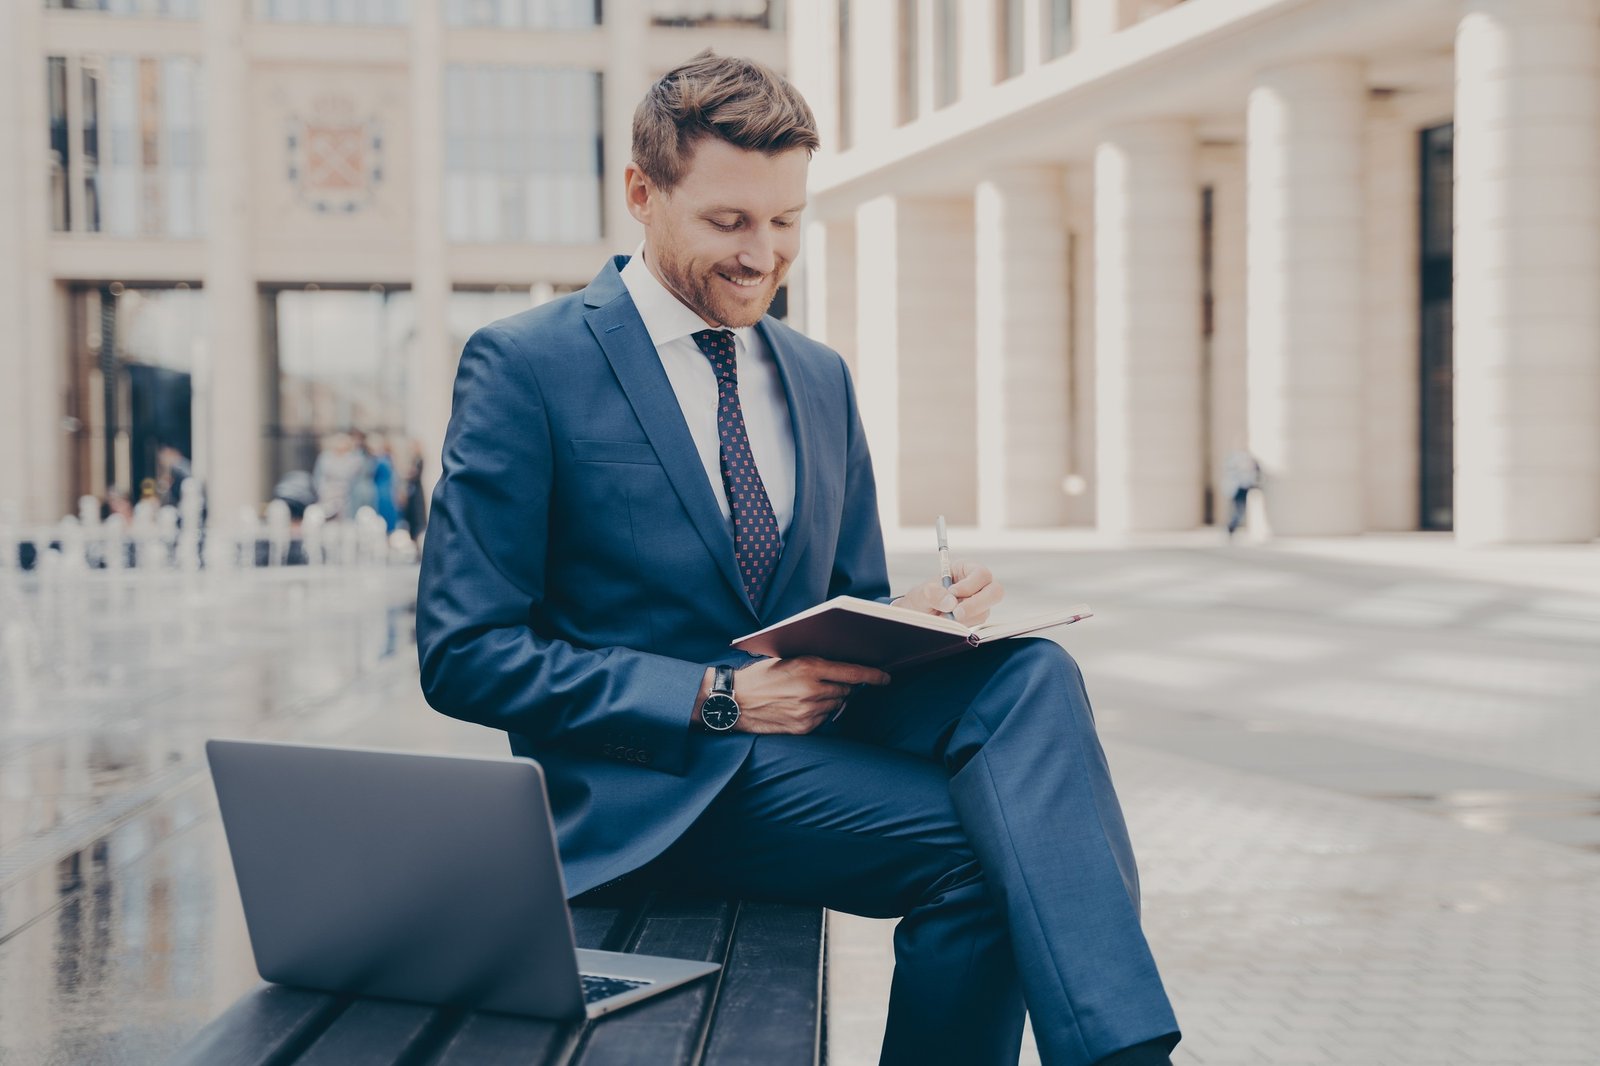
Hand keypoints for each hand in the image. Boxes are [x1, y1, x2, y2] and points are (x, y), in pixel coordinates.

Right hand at [726, 657, 890, 734]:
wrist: (735, 702)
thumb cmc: (760, 677)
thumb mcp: (787, 660)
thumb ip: (815, 664)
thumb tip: (842, 668)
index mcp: (809, 667)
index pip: (852, 672)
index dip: (873, 676)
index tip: (885, 678)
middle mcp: (812, 690)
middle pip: (846, 690)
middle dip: (842, 686)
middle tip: (825, 682)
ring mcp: (808, 711)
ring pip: (836, 705)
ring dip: (830, 700)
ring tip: (806, 695)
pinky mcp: (804, 727)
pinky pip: (824, 719)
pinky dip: (818, 713)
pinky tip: (800, 708)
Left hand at [896, 560, 1004, 625]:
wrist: (919, 614)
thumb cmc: (922, 598)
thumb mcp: (921, 594)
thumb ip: (932, 595)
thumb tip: (950, 602)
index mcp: (966, 569)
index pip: (981, 574)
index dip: (970, 584)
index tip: (952, 592)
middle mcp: (978, 584)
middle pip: (995, 591)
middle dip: (976, 604)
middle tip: (956, 614)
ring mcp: (981, 601)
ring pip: (985, 611)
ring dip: (965, 617)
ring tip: (943, 616)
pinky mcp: (978, 616)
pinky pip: (977, 622)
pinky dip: (963, 624)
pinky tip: (949, 621)